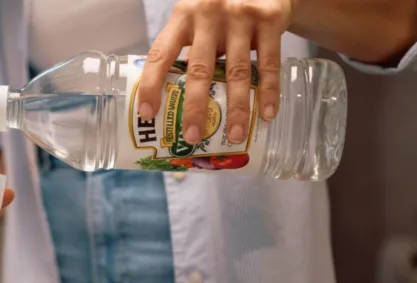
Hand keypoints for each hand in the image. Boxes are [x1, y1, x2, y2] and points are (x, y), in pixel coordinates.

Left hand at [138, 0, 291, 144]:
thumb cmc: (221, 9)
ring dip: (237, 108)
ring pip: (237, 72)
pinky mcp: (270, 19)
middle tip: (193, 137)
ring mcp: (240, 16)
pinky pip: (269, 63)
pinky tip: (266, 115)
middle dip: (196, 107)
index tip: (147, 114)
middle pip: (199, 69)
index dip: (151, 85)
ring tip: (236, 136)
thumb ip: (187, 47)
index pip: (160, 54)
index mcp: (183, 16)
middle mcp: (208, 14)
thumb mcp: (197, 17)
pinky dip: (268, 92)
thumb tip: (172, 100)